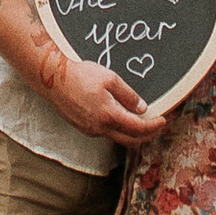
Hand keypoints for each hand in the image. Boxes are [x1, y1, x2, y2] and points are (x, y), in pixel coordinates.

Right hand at [44, 49, 168, 142]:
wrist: (52, 78)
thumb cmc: (80, 74)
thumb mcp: (109, 78)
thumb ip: (128, 95)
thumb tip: (142, 108)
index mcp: (109, 115)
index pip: (138, 128)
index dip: (153, 126)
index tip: (163, 121)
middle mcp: (100, 128)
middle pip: (130, 140)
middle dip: (147, 136)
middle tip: (156, 127)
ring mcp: (90, 130)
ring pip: (117, 137)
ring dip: (131, 133)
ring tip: (141, 122)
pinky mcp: (82, 127)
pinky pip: (105, 133)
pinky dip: (117, 129)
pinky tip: (119, 119)